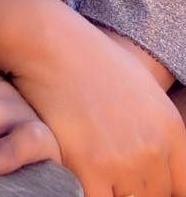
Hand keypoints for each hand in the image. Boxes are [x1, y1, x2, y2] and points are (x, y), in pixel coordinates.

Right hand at [7, 0, 185, 196]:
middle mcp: (152, 147)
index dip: (160, 189)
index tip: (140, 183)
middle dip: (130, 189)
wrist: (52, 43)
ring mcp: (122, 160)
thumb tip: (156, 159)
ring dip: (108, 192)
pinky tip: (77, 176)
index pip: (181, 187)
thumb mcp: (141, 88)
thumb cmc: (90, 60)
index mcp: (170, 129)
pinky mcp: (89, 167)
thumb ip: (155, 129)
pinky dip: (85, 194)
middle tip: (108, 172)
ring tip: (92, 172)